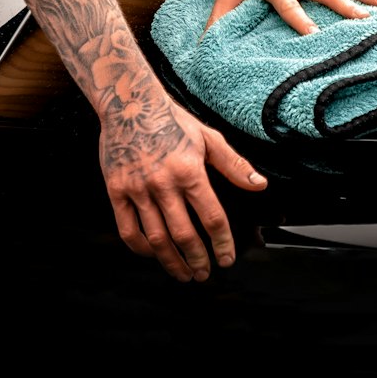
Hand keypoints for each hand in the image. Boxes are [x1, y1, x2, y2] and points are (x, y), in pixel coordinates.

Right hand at [99, 82, 266, 282]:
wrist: (130, 103)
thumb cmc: (171, 119)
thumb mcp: (208, 138)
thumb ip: (234, 165)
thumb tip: (260, 185)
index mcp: (189, 171)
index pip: (212, 217)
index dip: (222, 243)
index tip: (226, 258)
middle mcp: (163, 183)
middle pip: (184, 235)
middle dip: (198, 260)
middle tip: (204, 274)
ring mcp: (138, 189)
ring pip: (156, 238)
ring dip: (172, 262)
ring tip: (183, 273)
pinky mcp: (116, 191)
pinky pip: (128, 230)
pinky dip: (141, 249)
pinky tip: (153, 255)